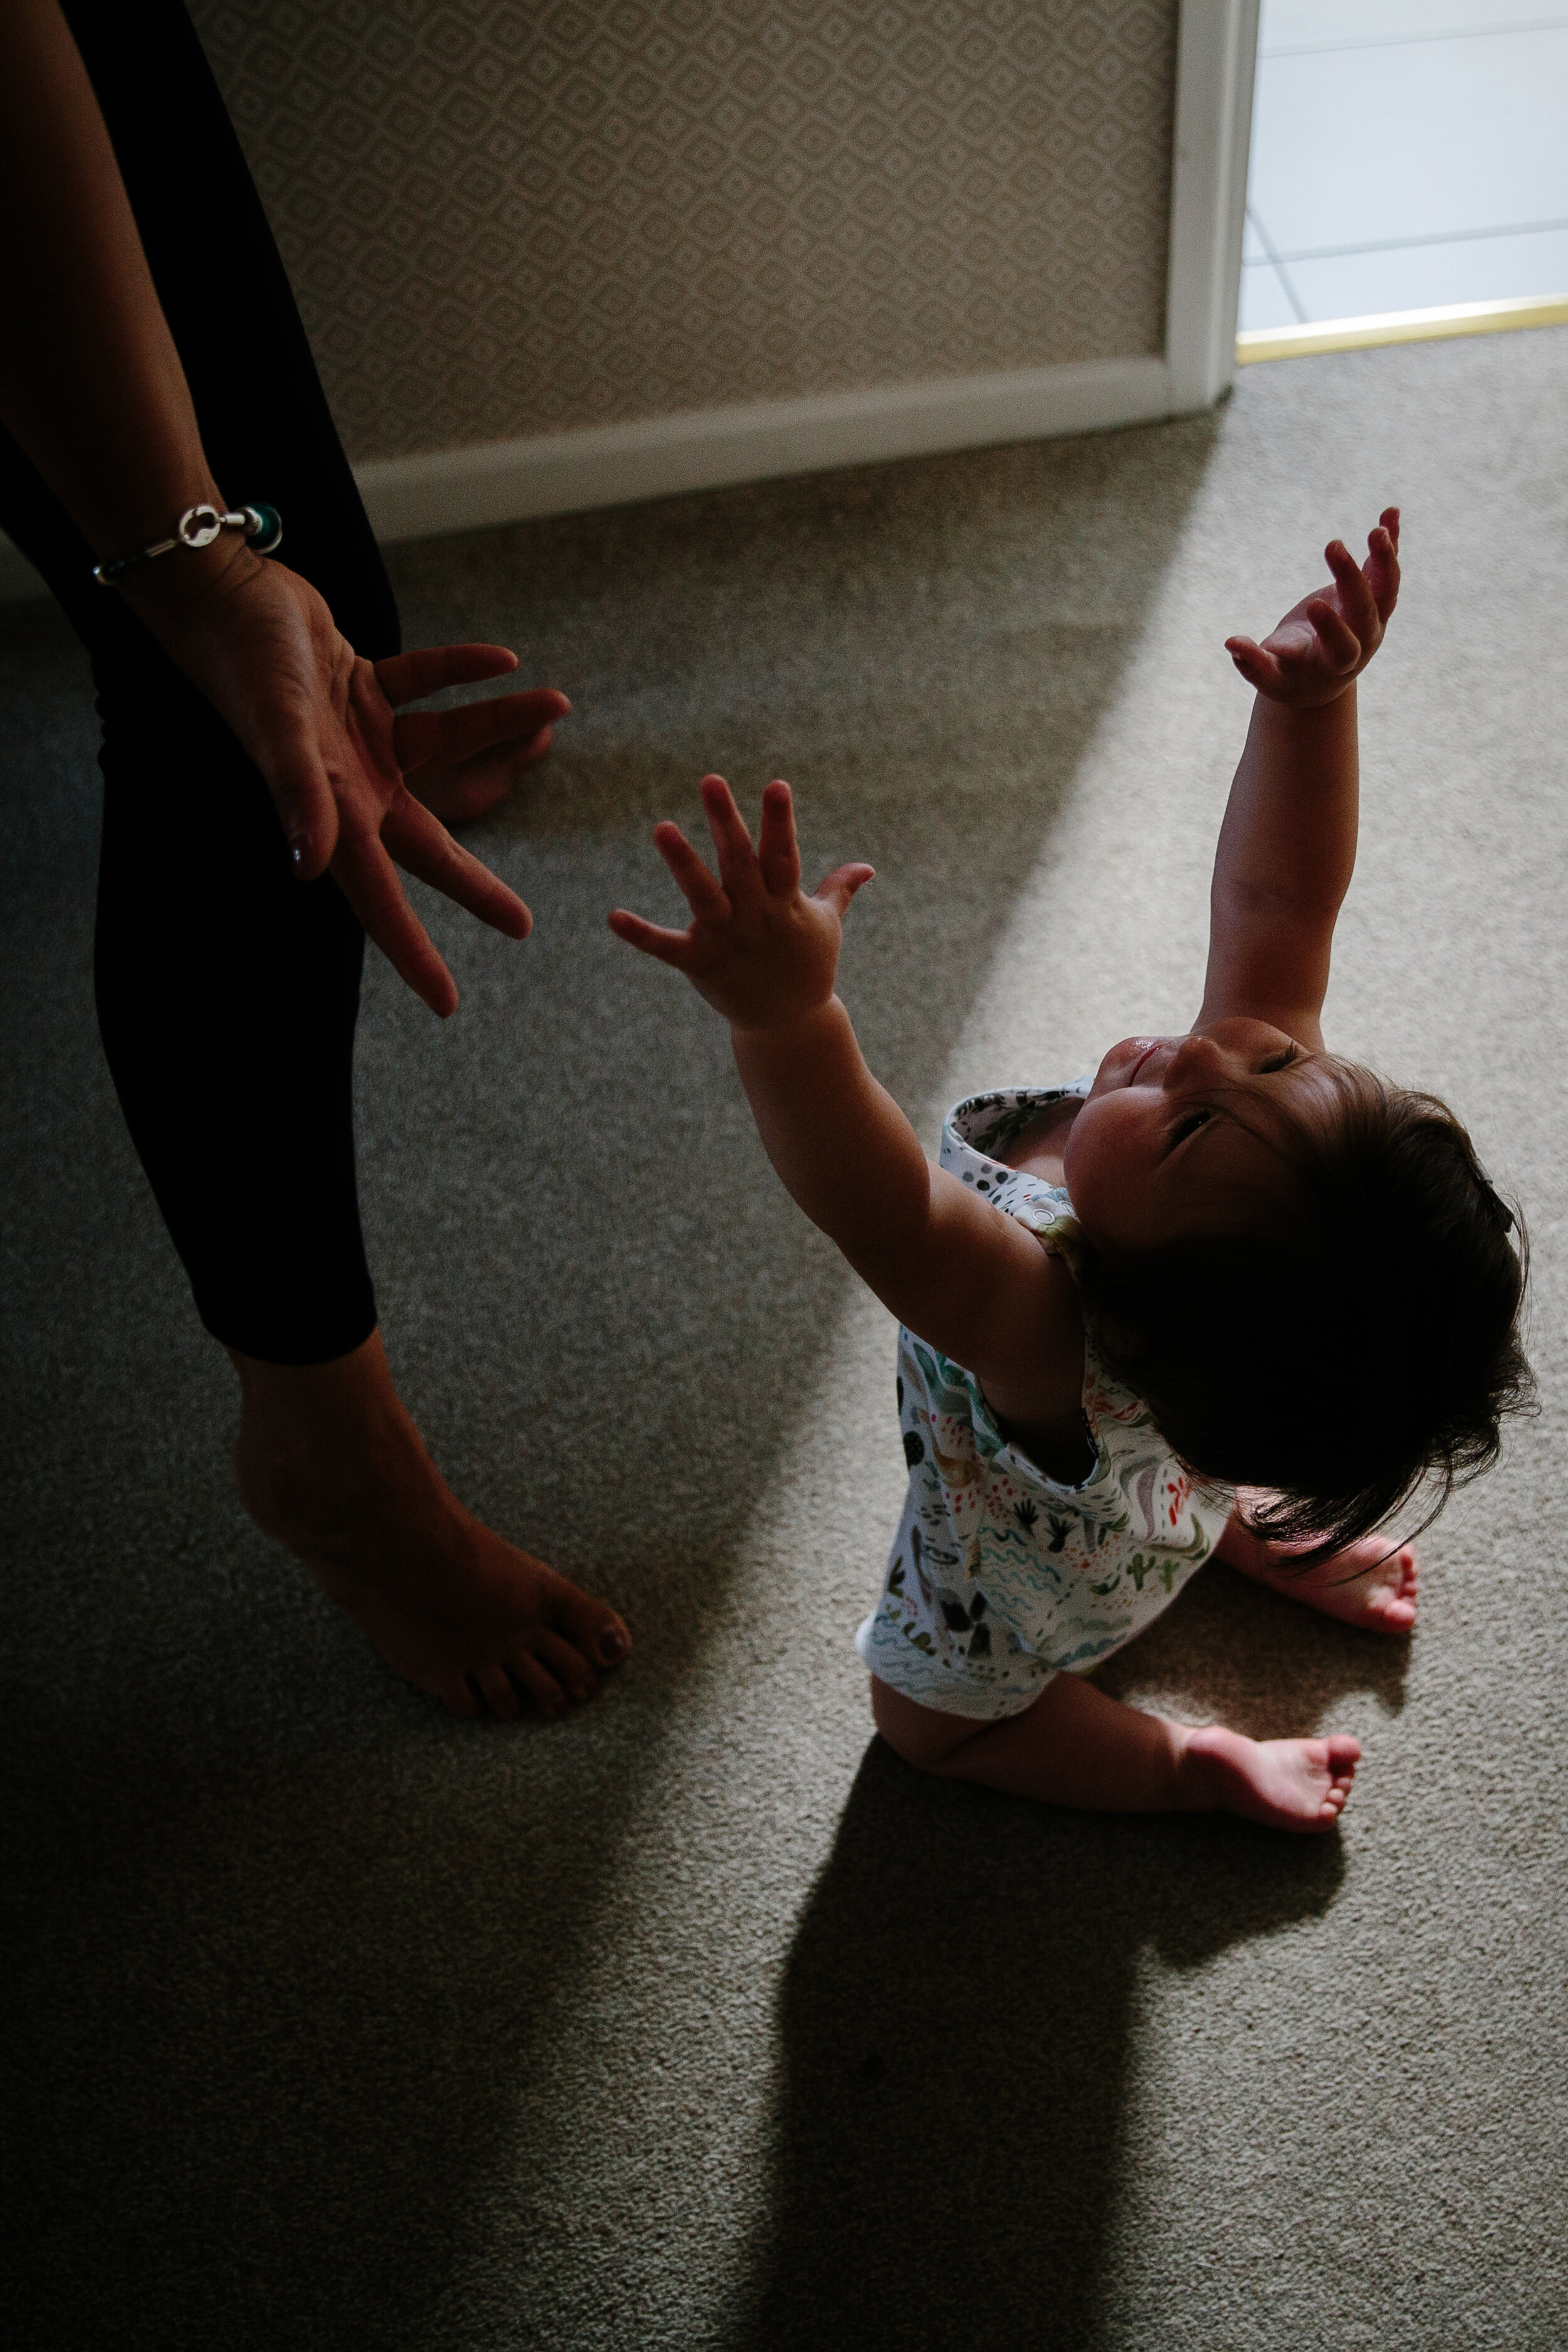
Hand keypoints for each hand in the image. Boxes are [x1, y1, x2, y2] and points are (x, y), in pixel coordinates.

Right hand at [122, 543, 544, 1015]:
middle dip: (476, 886)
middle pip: (429, 847)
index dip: (413, 952)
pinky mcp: (362, 685)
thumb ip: (298, 796)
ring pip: (446, 745)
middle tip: (523, 927)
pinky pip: (426, 684)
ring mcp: (357, 736)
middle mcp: (349, 784)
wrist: (224, 592)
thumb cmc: (249, 663)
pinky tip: (507, 661)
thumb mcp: (279, 730)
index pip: (380, 898)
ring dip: (500, 728)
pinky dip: (462, 673)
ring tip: (557, 709)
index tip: (447, 1005)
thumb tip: (309, 867)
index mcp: (333, 810)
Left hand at [607, 774, 873, 1030]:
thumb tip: (867, 867)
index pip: (783, 854)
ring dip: (683, 862)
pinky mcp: (701, 963)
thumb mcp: (826, 925)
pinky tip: (613, 917)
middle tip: (711, 782)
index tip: (776, 785)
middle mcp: (756, 915)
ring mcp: (727, 939)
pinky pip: (667, 948)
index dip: (779, 821)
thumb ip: (839, 889)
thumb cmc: (808, 966)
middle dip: (727, 823)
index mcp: (785, 901)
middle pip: (741, 863)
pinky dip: (641, 934)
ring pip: (704, 895)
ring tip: (662, 828)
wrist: (790, 1024)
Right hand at [1225, 508, 1399, 707]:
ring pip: (1386, 588)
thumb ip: (1253, 663)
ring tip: (1378, 529)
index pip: (1343, 646)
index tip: (1313, 605)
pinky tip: (1390, 512)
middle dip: (1351, 579)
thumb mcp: (1269, 676)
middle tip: (1332, 546)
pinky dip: (1391, 541)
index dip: (1332, 628)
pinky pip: (1384, 567)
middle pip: (1366, 611)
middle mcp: (1364, 640)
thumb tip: (1231, 643)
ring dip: (1385, 559)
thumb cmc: (1288, 676)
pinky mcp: (1373, 596)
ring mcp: (1374, 617)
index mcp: (1337, 663)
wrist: (1319, 676)